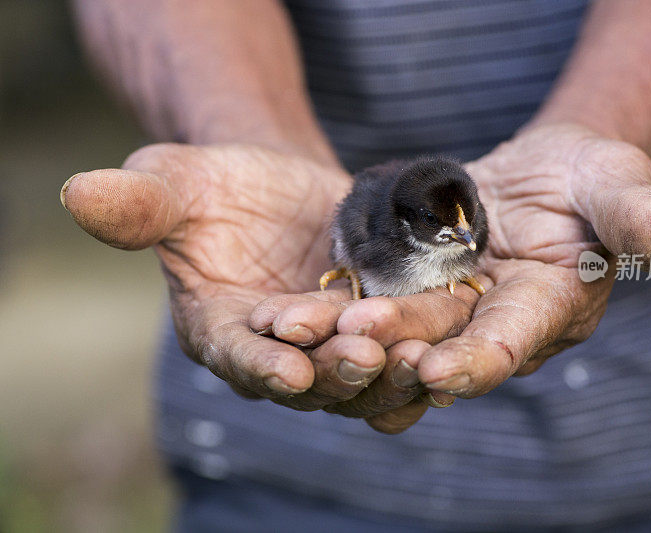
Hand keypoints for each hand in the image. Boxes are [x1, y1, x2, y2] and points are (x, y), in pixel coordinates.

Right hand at [60, 143, 408, 408]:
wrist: (276, 185)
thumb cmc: (214, 185)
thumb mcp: (174, 183)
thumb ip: (139, 202)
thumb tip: (78, 193)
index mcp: (217, 330)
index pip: (235, 357)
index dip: (258, 365)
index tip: (286, 367)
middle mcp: (273, 353)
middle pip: (306, 379)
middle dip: (334, 372)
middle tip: (365, 358)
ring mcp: (326, 347)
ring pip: (357, 377)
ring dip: (385, 375)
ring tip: (414, 360)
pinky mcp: (372, 328)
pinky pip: (397, 353)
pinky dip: (417, 357)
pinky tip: (443, 350)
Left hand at [251, 123, 650, 431]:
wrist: (542, 175)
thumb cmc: (588, 177)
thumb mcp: (615, 180)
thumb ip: (638, 213)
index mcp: (548, 309)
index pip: (515, 341)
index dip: (481, 357)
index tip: (440, 370)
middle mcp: (497, 326)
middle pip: (447, 346)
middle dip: (402, 352)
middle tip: (356, 349)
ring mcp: (454, 314)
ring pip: (401, 336)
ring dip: (359, 341)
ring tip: (311, 333)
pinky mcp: (417, 294)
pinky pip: (376, 312)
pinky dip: (341, 318)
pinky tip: (297, 320)